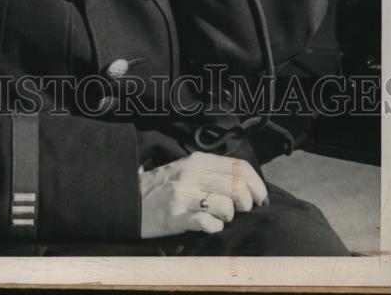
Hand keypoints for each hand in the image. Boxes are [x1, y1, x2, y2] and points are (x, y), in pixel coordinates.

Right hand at [139, 151, 267, 238]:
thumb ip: (213, 171)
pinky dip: (214, 229)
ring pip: (227, 208)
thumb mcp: (187, 169)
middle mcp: (192, 174)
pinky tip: (206, 226)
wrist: (130, 199)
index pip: (240, 166)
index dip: (257, 185)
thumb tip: (248, 183)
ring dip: (228, 218)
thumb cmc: (164, 187)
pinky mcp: (176, 217)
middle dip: (247, 204)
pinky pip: (209, 225)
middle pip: (238, 188)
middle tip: (240, 211)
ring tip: (218, 218)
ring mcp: (183, 195)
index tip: (260, 199)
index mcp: (198, 160)